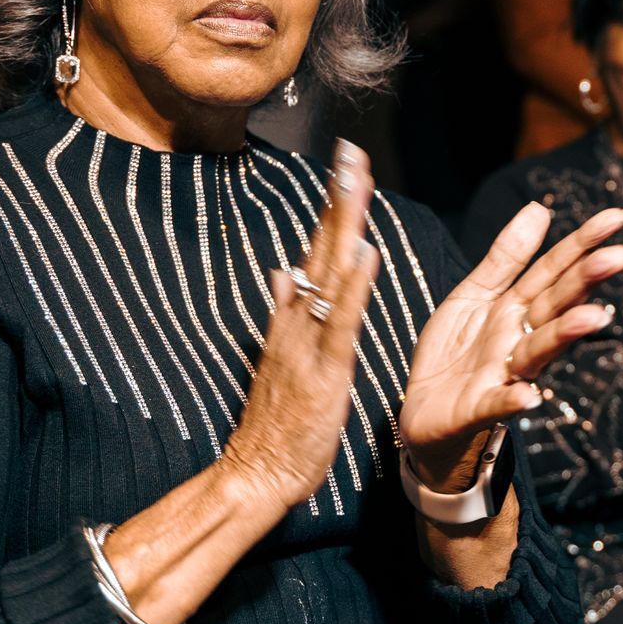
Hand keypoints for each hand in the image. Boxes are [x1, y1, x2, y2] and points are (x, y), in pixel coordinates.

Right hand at [220, 139, 383, 510]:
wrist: (255, 472)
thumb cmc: (275, 423)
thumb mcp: (278, 358)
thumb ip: (283, 311)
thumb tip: (281, 270)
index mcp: (293, 317)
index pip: (316, 249)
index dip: (333, 207)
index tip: (346, 165)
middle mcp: (297, 319)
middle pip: (322, 247)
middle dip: (339, 198)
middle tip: (351, 150)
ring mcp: (309, 341)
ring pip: (331, 273)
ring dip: (346, 225)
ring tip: (358, 181)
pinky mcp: (324, 370)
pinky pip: (341, 321)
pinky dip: (354, 286)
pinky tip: (367, 254)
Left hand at [398, 203, 622, 491]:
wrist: (423, 409)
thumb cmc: (455, 351)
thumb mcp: (475, 294)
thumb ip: (506, 258)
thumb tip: (540, 208)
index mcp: (517, 307)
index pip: (555, 269)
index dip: (583, 243)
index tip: (617, 217)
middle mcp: (520, 338)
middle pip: (555, 305)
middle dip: (586, 281)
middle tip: (619, 257)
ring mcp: (504, 374)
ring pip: (538, 350)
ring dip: (565, 334)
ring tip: (594, 317)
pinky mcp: (479, 408)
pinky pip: (498, 403)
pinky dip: (513, 400)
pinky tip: (529, 396)